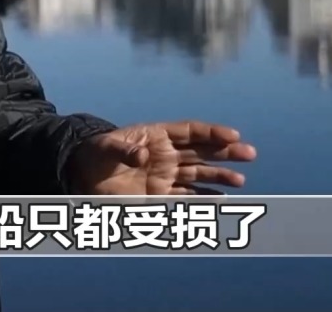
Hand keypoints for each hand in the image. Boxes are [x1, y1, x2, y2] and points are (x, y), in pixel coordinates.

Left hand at [66, 120, 255, 195]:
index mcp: (157, 136)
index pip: (190, 131)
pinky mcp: (160, 195)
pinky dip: (203, 198)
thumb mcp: (105, 148)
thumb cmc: (95, 154)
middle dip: (226, 152)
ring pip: (199, 174)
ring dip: (219, 177)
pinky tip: (220, 199)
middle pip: (202, 151)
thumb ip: (124, 150)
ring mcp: (165, 175)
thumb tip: (143, 157)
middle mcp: (166, 154)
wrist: (82, 174)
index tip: (232, 135)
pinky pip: (187, 196)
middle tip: (249, 153)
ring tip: (239, 182)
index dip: (212, 132)